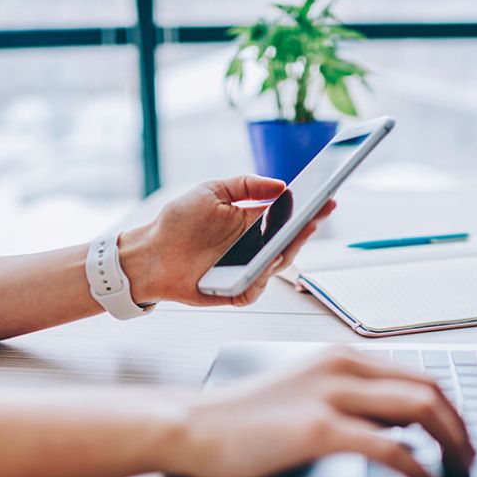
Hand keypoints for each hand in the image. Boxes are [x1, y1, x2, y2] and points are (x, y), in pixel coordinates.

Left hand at [118, 175, 335, 306]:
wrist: (150, 253)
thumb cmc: (178, 222)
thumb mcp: (212, 191)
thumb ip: (246, 185)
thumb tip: (281, 185)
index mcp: (252, 222)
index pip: (288, 215)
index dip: (309, 208)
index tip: (326, 197)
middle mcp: (254, 247)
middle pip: (290, 241)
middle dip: (306, 228)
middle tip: (316, 216)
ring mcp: (247, 270)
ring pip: (277, 265)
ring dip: (288, 250)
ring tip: (296, 234)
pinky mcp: (235, 290)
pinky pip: (256, 287)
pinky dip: (263, 278)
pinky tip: (267, 264)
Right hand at [163, 348, 473, 476]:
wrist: (193, 426)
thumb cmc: (243, 417)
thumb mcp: (306, 393)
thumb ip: (350, 400)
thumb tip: (399, 424)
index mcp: (341, 357)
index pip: (418, 375)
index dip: (450, 408)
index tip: (461, 437)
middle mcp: (343, 367)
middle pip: (430, 389)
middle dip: (461, 426)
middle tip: (471, 458)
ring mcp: (332, 395)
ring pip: (421, 409)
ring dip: (452, 444)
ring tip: (460, 473)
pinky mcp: (319, 429)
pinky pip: (390, 447)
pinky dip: (419, 469)